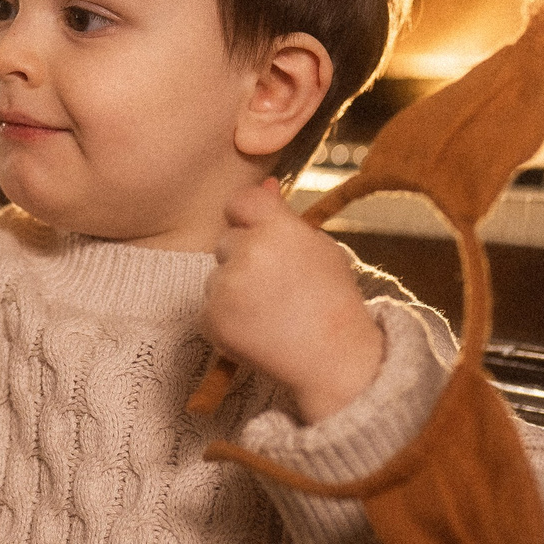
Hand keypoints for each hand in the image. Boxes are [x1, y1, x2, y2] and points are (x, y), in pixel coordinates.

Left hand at [201, 178, 383, 423]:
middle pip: (226, 242)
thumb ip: (285, 218)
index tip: (259, 238)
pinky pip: (207, 309)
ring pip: (215, 277)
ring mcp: (227, 286)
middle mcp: (248, 251)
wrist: (336, 359)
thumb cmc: (332, 301)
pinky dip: (225, 321)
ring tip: (271, 312)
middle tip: (278, 288)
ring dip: (233, 291)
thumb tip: (265, 184)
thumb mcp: (319, 249)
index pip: (239, 202)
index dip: (247, 220)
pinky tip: (258, 330)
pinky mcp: (212, 318)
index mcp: (278, 228)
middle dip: (243, 260)